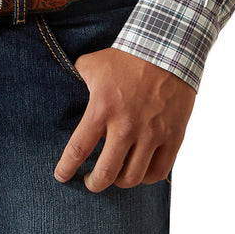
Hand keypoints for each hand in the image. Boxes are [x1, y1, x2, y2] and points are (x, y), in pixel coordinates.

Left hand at [53, 47, 195, 190]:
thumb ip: (78, 77)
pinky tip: (139, 171)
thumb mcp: (94, 63)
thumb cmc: (127, 57)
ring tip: (115, 177)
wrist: (167, 50)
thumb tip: (67, 82)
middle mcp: (126, 126)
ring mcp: (151, 134)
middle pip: (106, 173)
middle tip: (90, 182)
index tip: (61, 176)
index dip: (67, 168)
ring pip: (132, 178)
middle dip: (93, 184)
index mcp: (102, 109)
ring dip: (119, 183)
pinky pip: (159, 172)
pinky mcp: (173, 137)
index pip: (78, 149)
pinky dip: (146, 178)